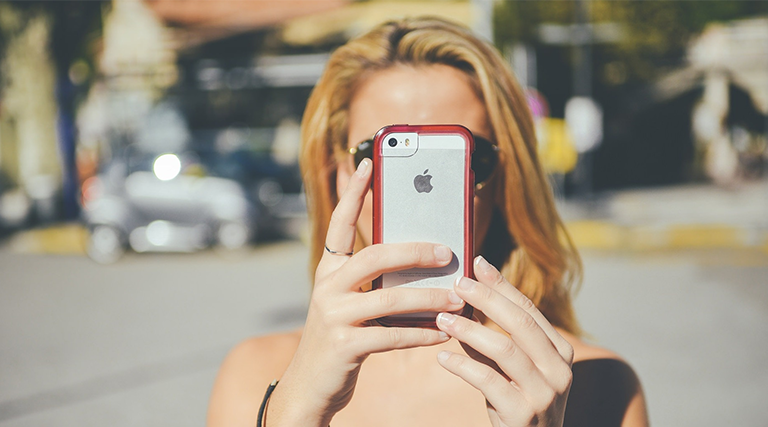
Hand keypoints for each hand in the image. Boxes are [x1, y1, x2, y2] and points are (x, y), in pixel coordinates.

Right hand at [266, 158, 465, 426]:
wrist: (311, 384)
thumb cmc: (342, 336)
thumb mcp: (351, 302)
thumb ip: (377, 281)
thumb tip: (427, 263)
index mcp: (329, 270)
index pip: (340, 223)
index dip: (354, 193)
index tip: (368, 162)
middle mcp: (326, 286)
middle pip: (375, 256)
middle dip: (415, 251)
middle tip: (447, 252)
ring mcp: (332, 315)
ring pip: (390, 297)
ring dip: (430, 299)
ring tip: (457, 299)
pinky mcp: (344, 345)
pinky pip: (393, 335)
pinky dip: (422, 333)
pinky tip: (442, 332)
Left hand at [435, 256, 573, 426]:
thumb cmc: (517, 402)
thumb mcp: (513, 368)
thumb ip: (495, 337)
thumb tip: (465, 298)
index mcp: (560, 351)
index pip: (529, 309)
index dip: (501, 285)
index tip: (476, 264)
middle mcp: (559, 370)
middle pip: (520, 323)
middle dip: (487, 299)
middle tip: (457, 284)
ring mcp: (544, 394)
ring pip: (505, 350)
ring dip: (469, 330)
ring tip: (442, 319)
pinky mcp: (523, 415)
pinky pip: (489, 382)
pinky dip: (463, 366)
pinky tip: (443, 358)